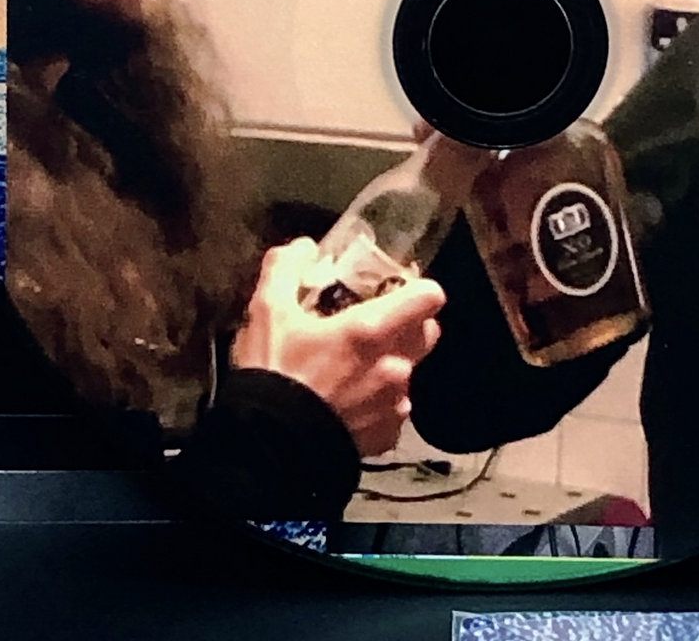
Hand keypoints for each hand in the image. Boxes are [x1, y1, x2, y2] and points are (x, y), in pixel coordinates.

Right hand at [230, 239, 445, 455]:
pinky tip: (349, 403)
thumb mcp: (268, 312)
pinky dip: (380, 403)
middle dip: (409, 324)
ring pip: (410, 372)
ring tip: (354, 368)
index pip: (430, 296)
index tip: (395, 289)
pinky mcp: (387, 436)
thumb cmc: (273, 374)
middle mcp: (396, 366)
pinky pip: (396, 410)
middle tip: (374, 324)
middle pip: (428, 333)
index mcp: (374, 329)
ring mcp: (395, 404)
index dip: (417, 288)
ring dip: (392, 365)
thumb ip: (286, 268)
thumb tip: (305, 246)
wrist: (268, 451)